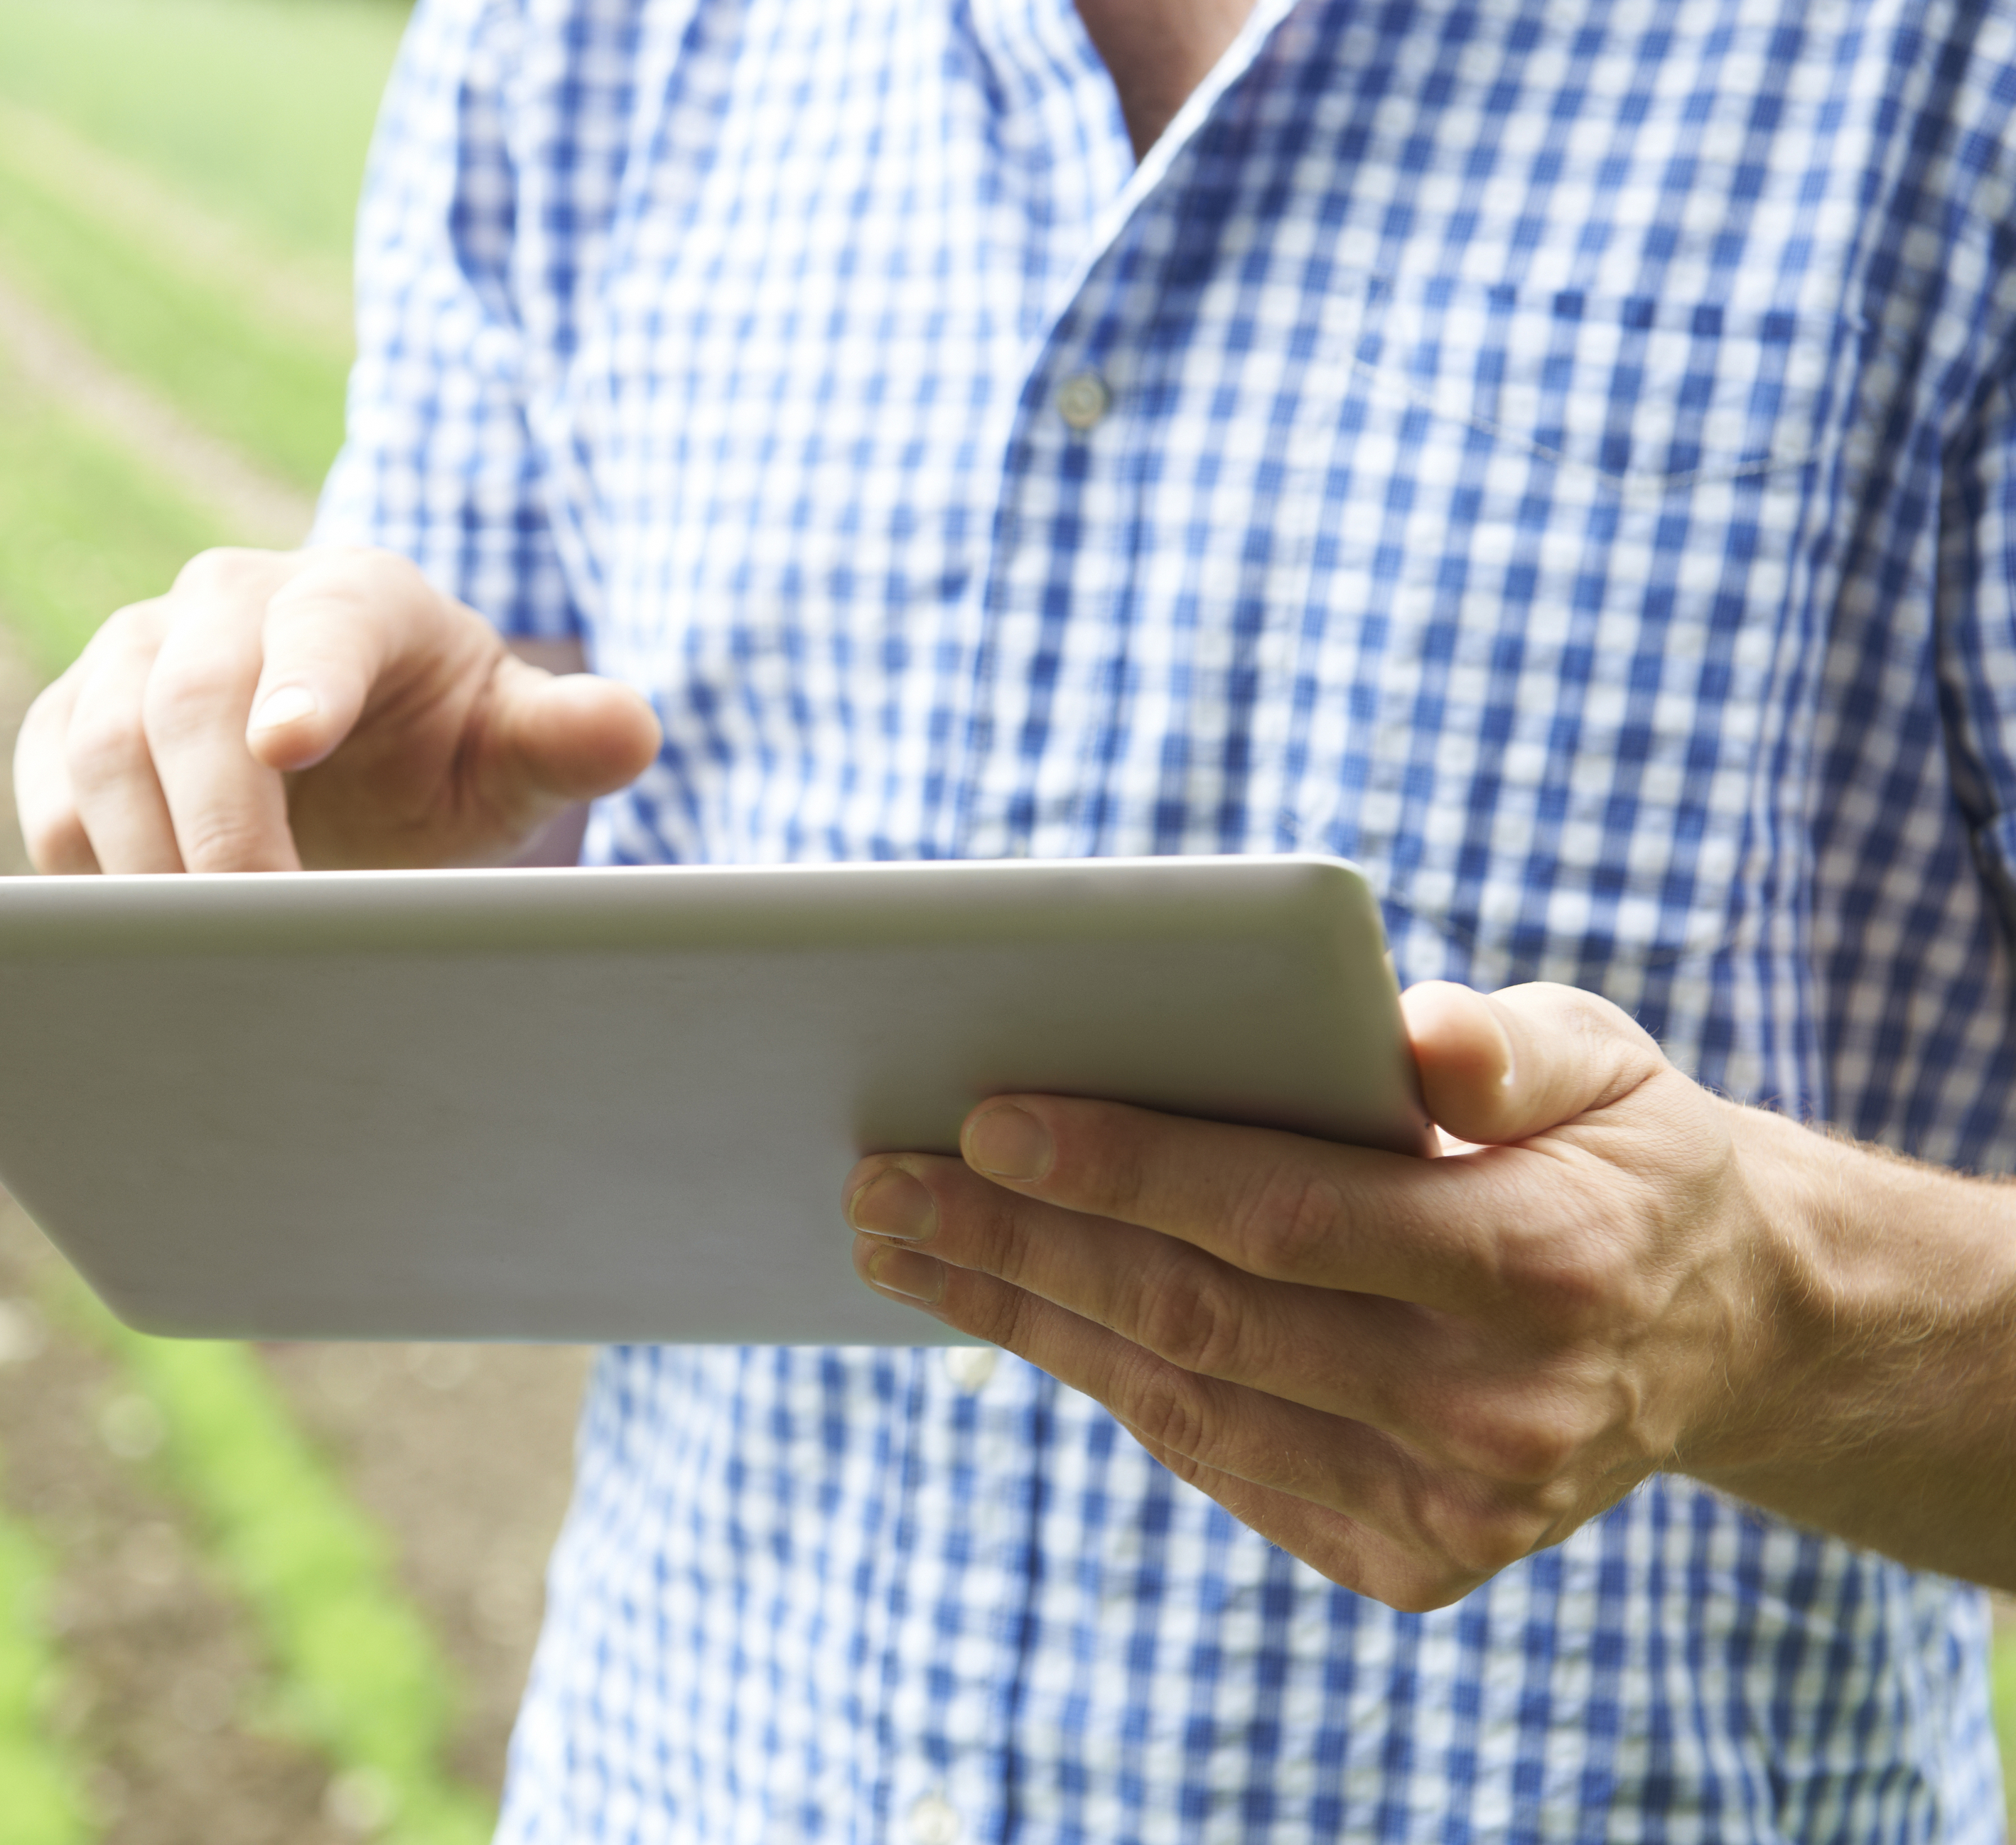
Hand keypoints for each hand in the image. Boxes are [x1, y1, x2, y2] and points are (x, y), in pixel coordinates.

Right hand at [15, 545, 660, 872]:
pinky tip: (136, 934)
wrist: (352, 759)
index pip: (320, 627)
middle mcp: (227, 601)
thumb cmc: (441, 754)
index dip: (302, 682)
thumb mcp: (511, 752)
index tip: (288, 746)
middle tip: (254, 926)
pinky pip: (47, 792)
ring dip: (141, 857)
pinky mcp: (68, 719)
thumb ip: (565, 737)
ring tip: (200, 951)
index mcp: (350, 593)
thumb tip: (631, 729)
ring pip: (97, 745)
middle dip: (215, 823)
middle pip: (187, 697)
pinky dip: (81, 869)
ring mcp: (133, 652)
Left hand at [841, 981, 1809, 1609]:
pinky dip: (1104, 1376)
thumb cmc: (1613, 1153)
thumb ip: (1503, 1047)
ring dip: (1023, 1319)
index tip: (983, 1116)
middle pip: (1201, 1318)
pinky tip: (1015, 1309)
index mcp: (1542, 1267)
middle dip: (1018, 1245)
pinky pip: (1216, 1458)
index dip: (1125, 1168)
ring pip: (1184, 1403)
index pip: (1284, 1217)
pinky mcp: (1412, 1561)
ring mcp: (1454, 1507)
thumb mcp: (1602, 1060)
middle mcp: (1499, 1411)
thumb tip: (1410, 1037)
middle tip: (879, 1183)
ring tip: (904, 1244)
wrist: (1720, 1327)